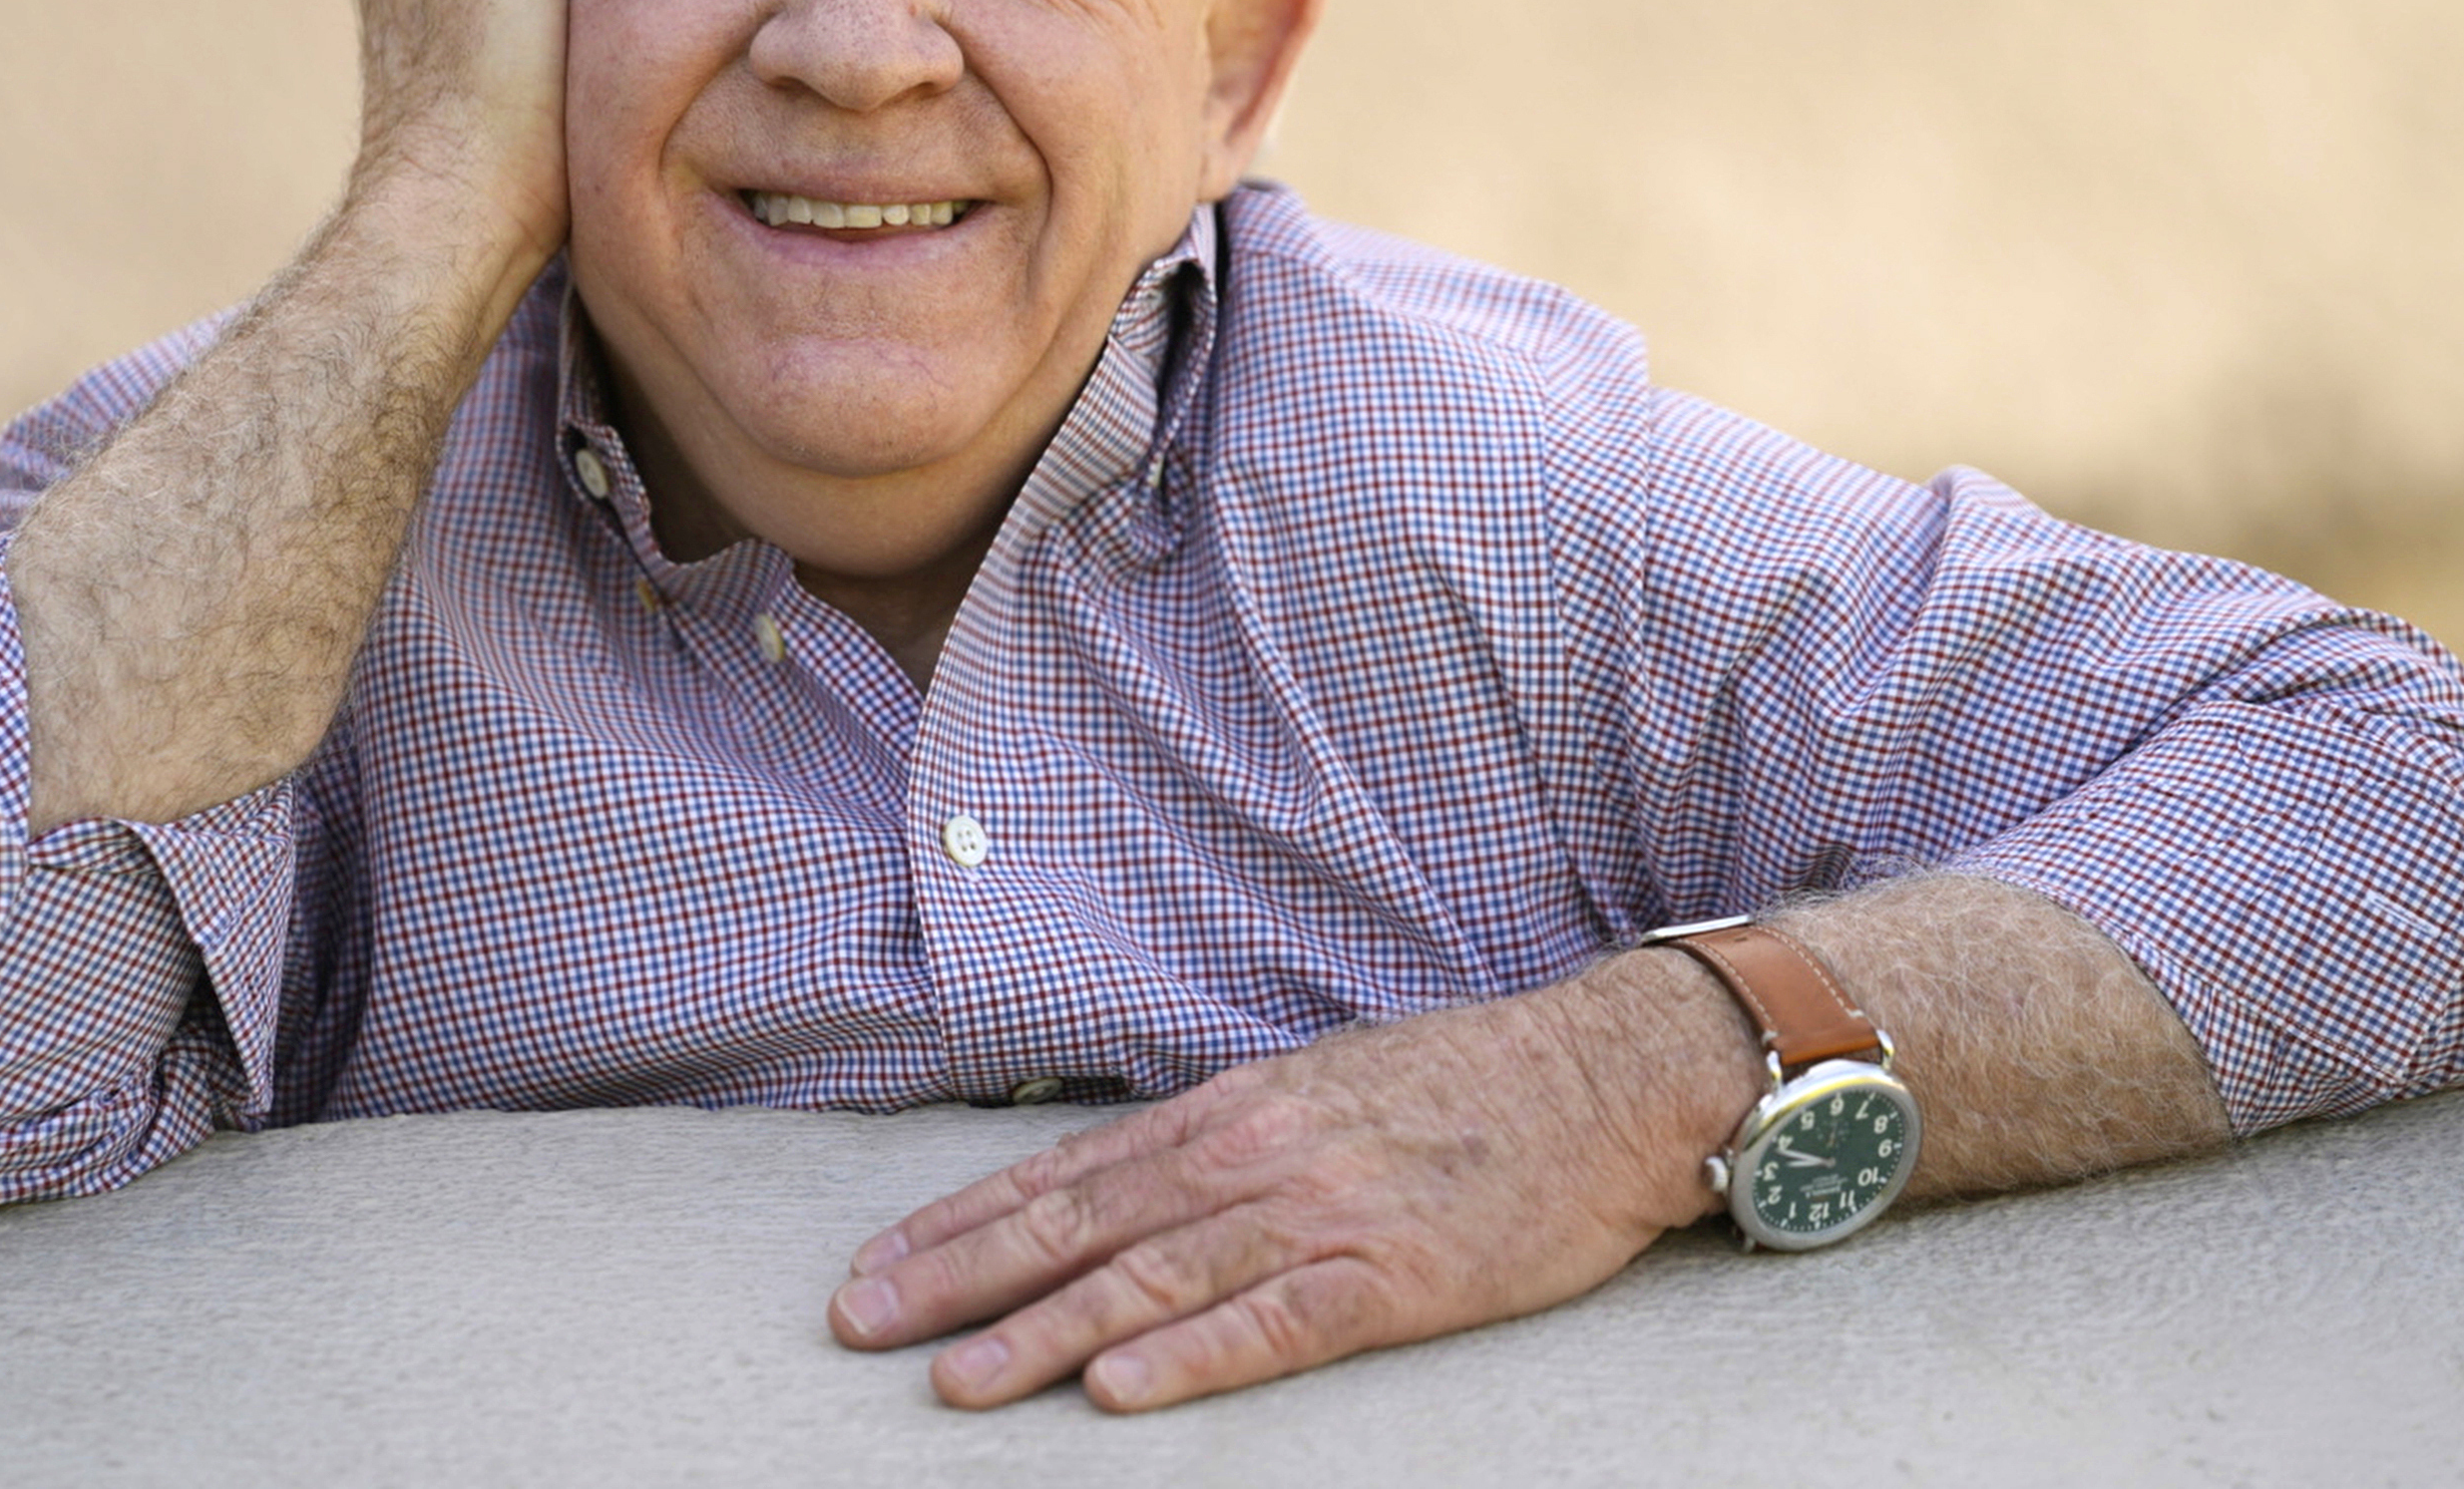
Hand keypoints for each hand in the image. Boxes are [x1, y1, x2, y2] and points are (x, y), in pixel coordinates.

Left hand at [827, 962, 1758, 1410]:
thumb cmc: (1465, 1083)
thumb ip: (1225, 1135)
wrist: (1604, 1074)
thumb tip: (1130, 1176)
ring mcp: (1320, 1215)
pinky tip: (1116, 1389)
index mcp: (1232, 1110)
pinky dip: (1188, 1358)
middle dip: (959, 1277)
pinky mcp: (1392, 1278)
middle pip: (1080, 1224)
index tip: (878, 1264)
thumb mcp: (1321, 1083)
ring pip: (1151, 1280)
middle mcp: (1254, 1155)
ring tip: (953, 1378)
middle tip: (859, 1324)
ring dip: (1042, 1333)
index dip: (963, 1222)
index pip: (1066, 1172)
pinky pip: (1273, 1324)